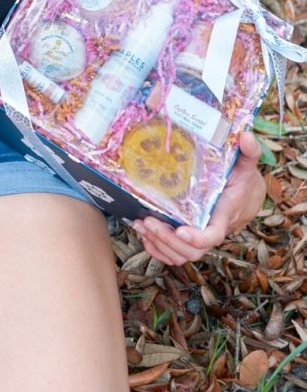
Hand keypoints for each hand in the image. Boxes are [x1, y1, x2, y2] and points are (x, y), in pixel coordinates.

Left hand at [130, 131, 265, 264]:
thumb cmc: (243, 180)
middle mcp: (210, 229)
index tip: (181, 230)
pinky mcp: (190, 236)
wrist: (245, 195)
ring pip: (181, 255)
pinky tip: (144, 236)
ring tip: (140, 226)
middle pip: (192, 251)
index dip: (197, 237)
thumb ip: (249, 151)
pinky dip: (159, 249)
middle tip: (148, 221)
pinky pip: (175, 253)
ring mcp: (199, 236)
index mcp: (223, 215)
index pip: (212, 235)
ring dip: (159, 245)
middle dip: (168, 240)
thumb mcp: (247, 164)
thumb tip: (246, 136)